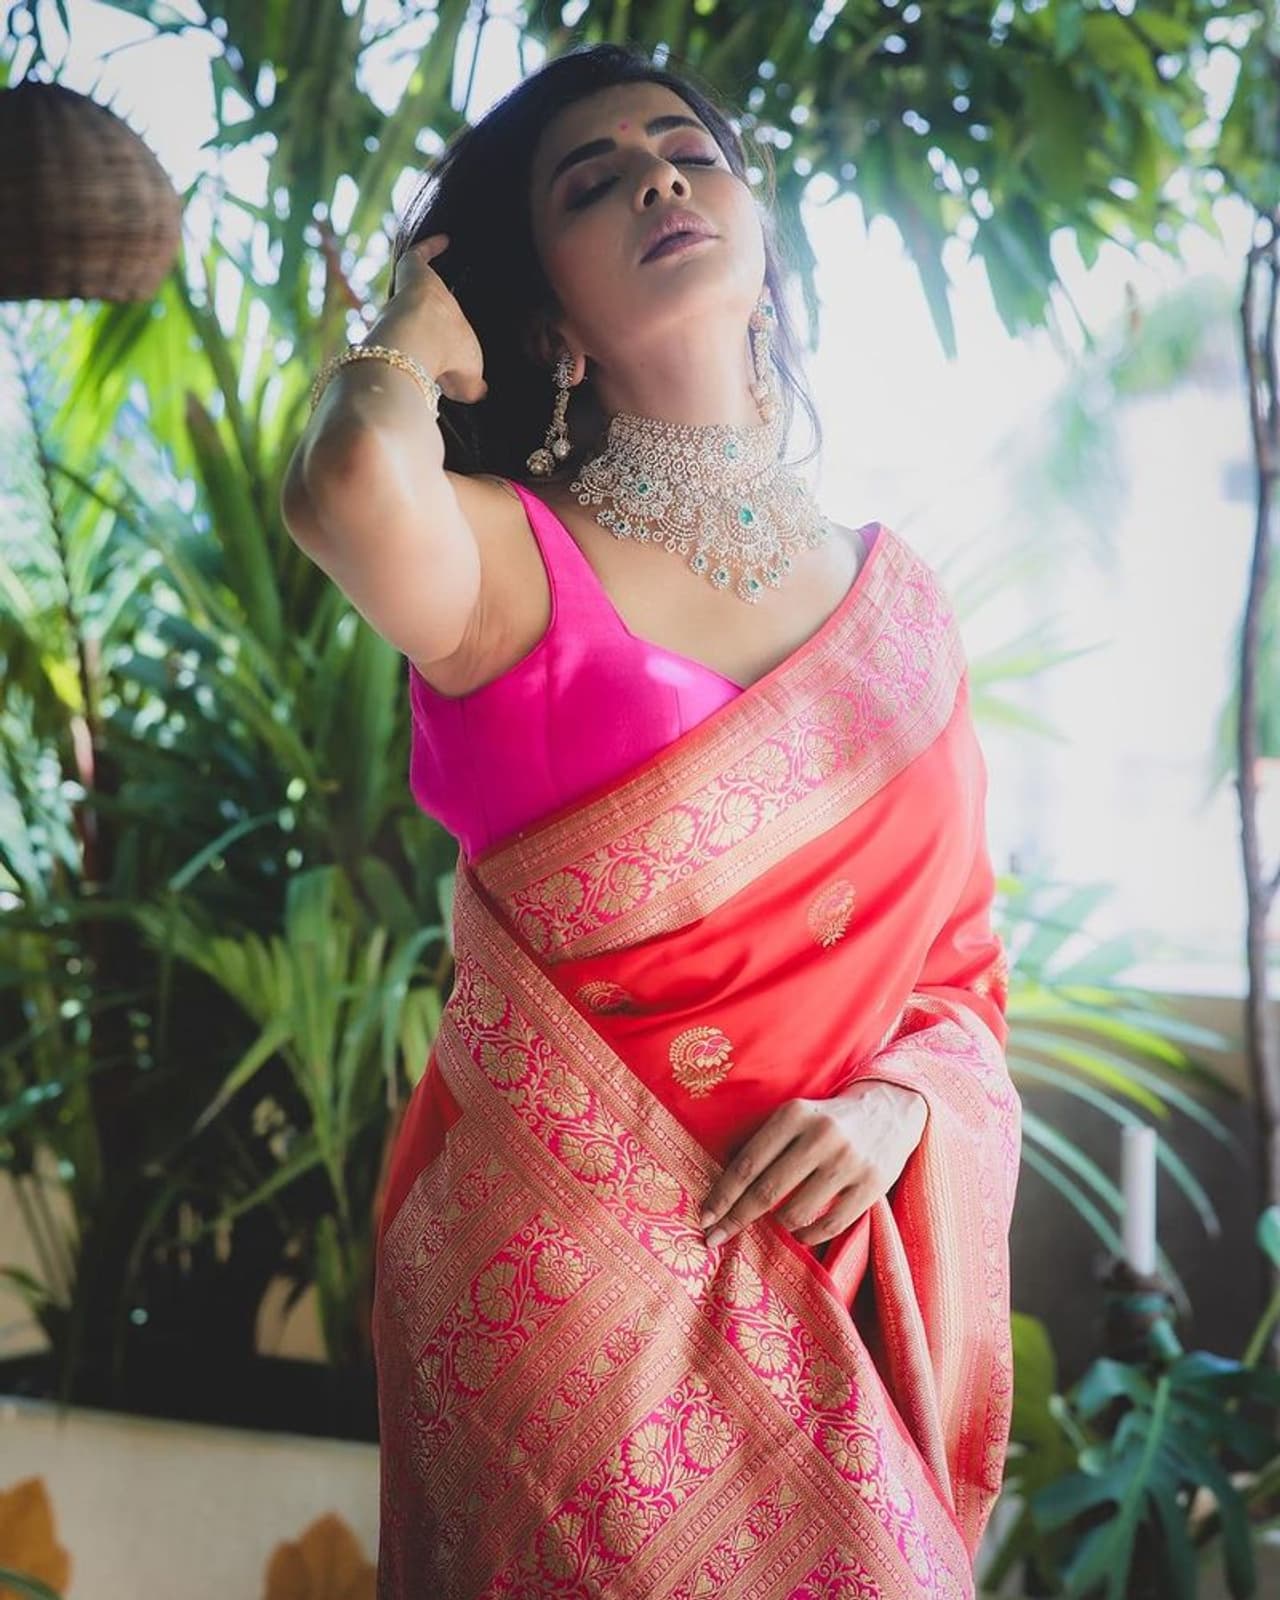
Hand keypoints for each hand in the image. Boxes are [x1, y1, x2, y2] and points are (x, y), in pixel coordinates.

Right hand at [385, 233, 488, 404]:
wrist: (420, 338)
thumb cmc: (445, 360)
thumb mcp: (467, 379)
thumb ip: (474, 385)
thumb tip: (483, 391)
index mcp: (431, 345)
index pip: (436, 341)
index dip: (443, 342)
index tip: (451, 343)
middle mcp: (417, 320)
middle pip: (424, 314)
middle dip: (433, 312)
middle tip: (447, 303)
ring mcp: (412, 296)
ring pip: (419, 286)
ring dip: (429, 277)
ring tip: (442, 265)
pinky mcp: (411, 273)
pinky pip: (419, 255)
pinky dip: (432, 247)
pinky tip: (448, 239)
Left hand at [698, 1081, 927, 1248]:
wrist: (890, 1110)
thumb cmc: (827, 1120)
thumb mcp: (796, 1117)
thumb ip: (766, 1146)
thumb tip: (724, 1192)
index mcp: (794, 1114)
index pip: (748, 1163)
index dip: (723, 1195)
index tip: (705, 1218)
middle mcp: (821, 1136)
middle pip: (767, 1191)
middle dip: (736, 1219)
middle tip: (714, 1238)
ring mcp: (848, 1161)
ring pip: (796, 1212)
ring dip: (779, 1227)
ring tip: (776, 1223)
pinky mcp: (872, 1184)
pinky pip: (829, 1225)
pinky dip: (808, 1237)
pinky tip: (800, 1234)